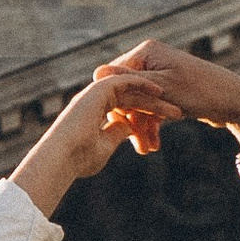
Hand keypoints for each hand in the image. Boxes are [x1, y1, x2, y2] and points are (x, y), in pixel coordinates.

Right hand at [8, 71, 164, 218]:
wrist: (60, 158)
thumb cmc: (79, 160)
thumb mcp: (105, 145)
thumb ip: (116, 133)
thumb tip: (128, 127)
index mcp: (95, 110)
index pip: (126, 105)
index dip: (146, 113)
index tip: (164, 123)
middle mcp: (94, 97)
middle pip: (132, 97)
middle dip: (156, 106)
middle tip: (179, 114)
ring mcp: (95, 92)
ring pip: (131, 91)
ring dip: (155, 99)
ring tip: (177, 112)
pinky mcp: (97, 90)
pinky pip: (124, 80)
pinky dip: (141, 83)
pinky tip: (159, 92)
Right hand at [94, 37, 239, 152]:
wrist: (235, 101)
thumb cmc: (201, 92)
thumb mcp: (163, 89)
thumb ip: (130, 83)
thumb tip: (96, 72)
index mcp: (146, 52)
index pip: (115, 77)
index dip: (117, 103)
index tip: (120, 128)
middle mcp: (150, 59)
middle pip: (128, 92)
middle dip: (132, 119)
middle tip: (138, 146)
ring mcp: (159, 74)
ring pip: (140, 103)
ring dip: (142, 126)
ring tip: (147, 149)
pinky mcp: (167, 89)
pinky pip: (151, 106)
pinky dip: (152, 124)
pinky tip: (154, 143)